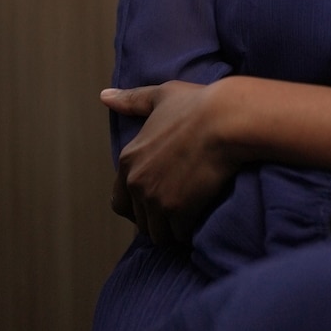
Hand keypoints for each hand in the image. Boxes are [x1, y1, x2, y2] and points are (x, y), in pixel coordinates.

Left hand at [101, 82, 239, 245]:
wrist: (226, 119)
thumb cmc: (197, 104)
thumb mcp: (161, 95)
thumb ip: (132, 100)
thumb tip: (104, 97)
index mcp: (129, 159)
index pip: (120, 202)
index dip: (138, 205)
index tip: (158, 200)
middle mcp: (137, 182)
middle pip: (139, 221)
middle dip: (156, 220)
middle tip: (178, 211)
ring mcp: (156, 199)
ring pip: (158, 233)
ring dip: (172, 230)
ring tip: (189, 219)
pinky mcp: (179, 211)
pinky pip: (180, 234)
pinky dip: (190, 231)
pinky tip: (201, 219)